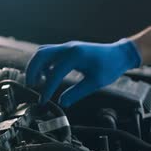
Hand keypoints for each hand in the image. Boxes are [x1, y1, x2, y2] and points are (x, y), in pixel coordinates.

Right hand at [25, 39, 141, 106]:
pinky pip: (49, 53)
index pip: (55, 73)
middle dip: (32, 71)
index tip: (43, 101)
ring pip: (43, 52)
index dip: (47, 89)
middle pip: (41, 55)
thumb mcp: (95, 83)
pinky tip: (46, 76)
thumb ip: (77, 93)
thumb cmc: (110, 67)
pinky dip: (43, 63)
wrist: (119, 54)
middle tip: (30, 87)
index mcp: (75, 56)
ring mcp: (67, 47)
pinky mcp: (67, 49)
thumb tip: (62, 103)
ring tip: (36, 82)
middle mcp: (68, 48)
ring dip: (36, 66)